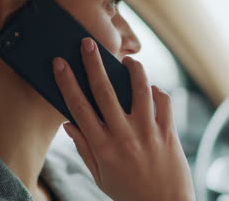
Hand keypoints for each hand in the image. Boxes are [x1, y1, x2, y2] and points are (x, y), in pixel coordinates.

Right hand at [52, 37, 194, 200]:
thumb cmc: (129, 192)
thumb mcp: (99, 176)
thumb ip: (84, 148)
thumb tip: (68, 124)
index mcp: (101, 147)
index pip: (78, 107)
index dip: (67, 82)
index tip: (60, 63)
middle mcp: (124, 136)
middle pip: (105, 91)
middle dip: (94, 63)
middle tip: (88, 43)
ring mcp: (148, 132)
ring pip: (139, 89)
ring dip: (133, 69)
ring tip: (128, 60)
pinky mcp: (168, 132)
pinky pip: (163, 102)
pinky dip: (157, 91)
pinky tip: (150, 90)